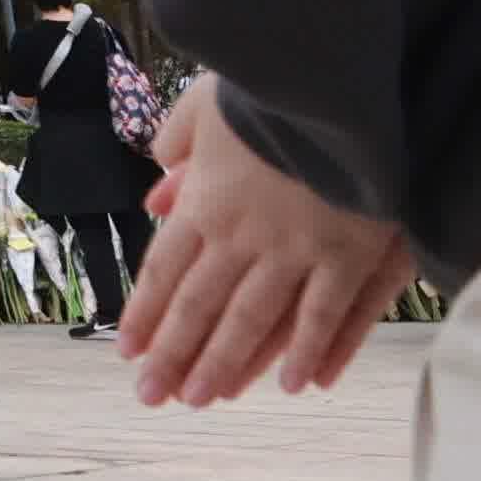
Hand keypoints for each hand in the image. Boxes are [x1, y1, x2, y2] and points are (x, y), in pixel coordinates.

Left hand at [122, 77, 416, 405]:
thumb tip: (156, 194)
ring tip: (202, 400)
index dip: (146, 314)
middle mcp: (242, 236)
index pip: (165, 271)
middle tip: (151, 397)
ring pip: (253, 321)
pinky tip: (292, 385)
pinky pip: (325, 314)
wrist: (335, 81)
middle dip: (174, 355)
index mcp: (205, 202)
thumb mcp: (204, 105)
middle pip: (200, 307)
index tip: (129, 352)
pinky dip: (308, 351)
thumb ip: (175, 150)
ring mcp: (296, 250)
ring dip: (226, 365)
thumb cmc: (271, 88)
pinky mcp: (351, 254)